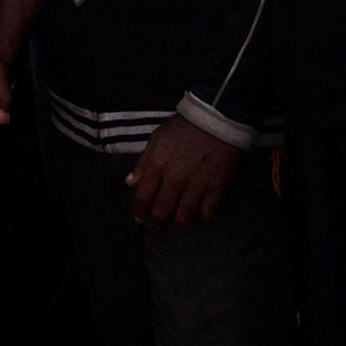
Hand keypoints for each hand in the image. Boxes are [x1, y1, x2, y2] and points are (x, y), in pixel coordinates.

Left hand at [127, 115, 241, 227]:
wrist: (214, 120)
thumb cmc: (182, 128)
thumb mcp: (156, 139)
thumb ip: (143, 162)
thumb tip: (130, 182)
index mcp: (157, 165)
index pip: (143, 196)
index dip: (139, 210)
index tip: (139, 217)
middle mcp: (174, 179)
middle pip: (161, 210)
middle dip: (156, 221)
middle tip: (156, 225)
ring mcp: (195, 185)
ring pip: (184, 216)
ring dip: (179, 223)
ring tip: (177, 223)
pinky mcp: (215, 187)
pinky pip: (208, 211)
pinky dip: (204, 217)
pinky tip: (202, 217)